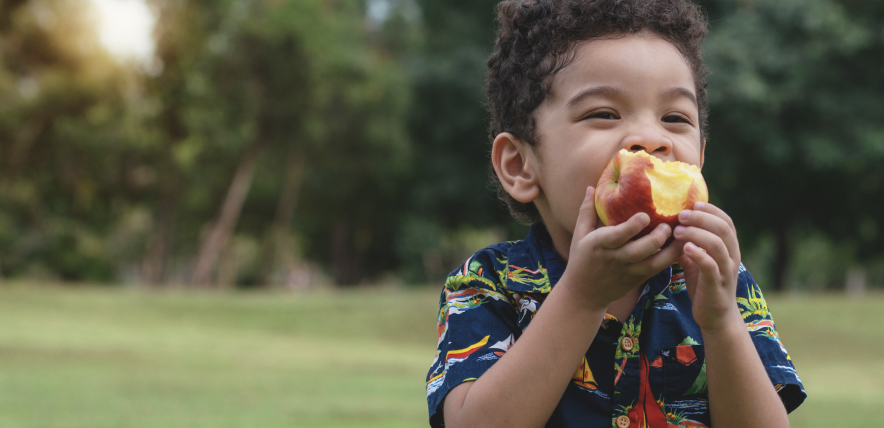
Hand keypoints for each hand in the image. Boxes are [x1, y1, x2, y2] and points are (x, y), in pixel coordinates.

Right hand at [561, 186, 684, 309]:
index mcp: (599, 245)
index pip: (617, 236)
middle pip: (639, 251)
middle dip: (657, 238)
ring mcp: (629, 271)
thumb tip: (591, 187)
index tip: (645, 215)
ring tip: (682, 235)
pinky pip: (658, 269)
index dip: (632, 226)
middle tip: (669, 225)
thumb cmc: (581, 260)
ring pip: (654, 263)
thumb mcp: (579, 235)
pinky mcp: (638, 279)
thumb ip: (586, 211)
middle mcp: (615, 259)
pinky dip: (671, 258)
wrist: (584, 294)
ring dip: (670, 250)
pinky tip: (681, 245)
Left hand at [673, 202, 742, 331]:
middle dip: (701, 218)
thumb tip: (670, 228)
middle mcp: (732, 257)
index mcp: (729, 249)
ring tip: (677, 231)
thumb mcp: (696, 262)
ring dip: (696, 233)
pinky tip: (684, 248)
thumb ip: (688, 245)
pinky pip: (711, 266)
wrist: (716, 318)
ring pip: (717, 244)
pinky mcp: (717, 285)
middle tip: (680, 215)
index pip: (726, 221)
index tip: (693, 204)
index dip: (711, 210)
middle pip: (723, 228)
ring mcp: (726, 271)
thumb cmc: (705, 287)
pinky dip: (698, 254)